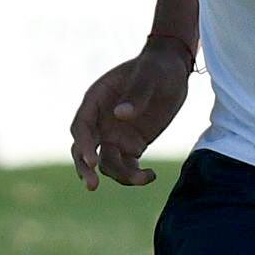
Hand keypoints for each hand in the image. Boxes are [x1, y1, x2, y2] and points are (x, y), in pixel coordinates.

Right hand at [69, 40, 193, 188]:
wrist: (173, 70)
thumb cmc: (157, 68)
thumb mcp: (149, 76)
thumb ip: (136, 94)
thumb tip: (121, 115)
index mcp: (95, 101)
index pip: (81, 127)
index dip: (84, 145)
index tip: (93, 160)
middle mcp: (100, 121)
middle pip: (84, 150)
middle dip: (86, 168)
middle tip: (92, 186)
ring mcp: (115, 135)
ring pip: (106, 163)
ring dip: (117, 176)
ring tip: (143, 178)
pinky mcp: (132, 145)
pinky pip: (127, 166)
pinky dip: (134, 175)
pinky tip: (150, 175)